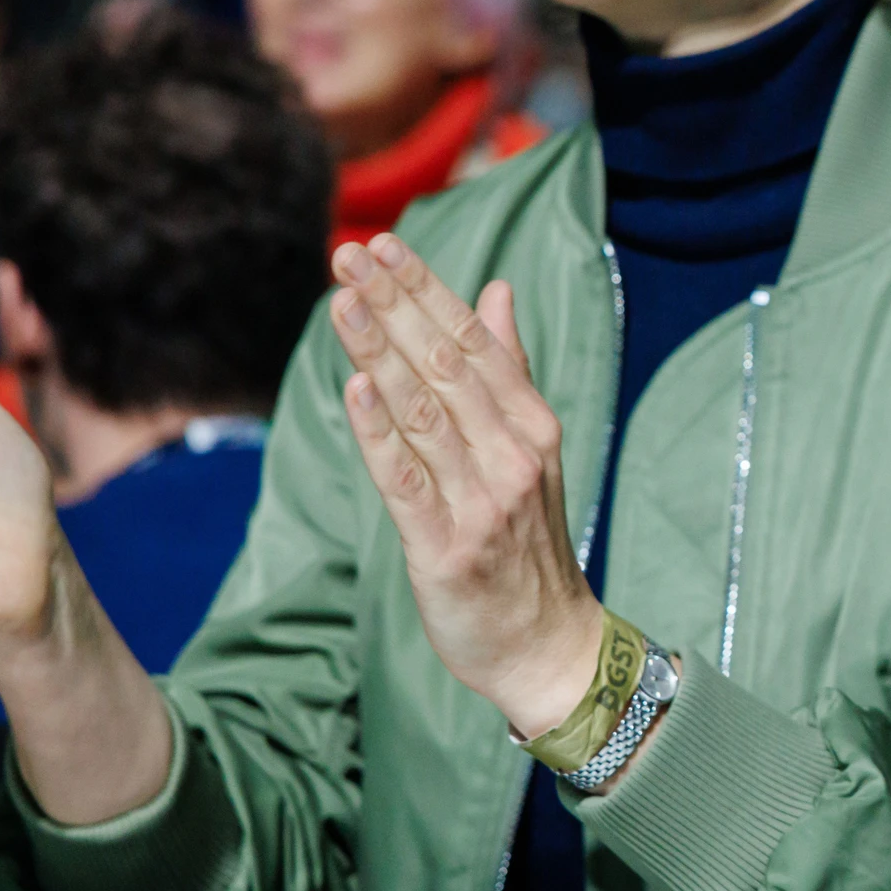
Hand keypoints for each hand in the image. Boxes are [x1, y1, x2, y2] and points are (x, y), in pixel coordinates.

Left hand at [331, 236, 602, 738]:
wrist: (548, 646)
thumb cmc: (528, 543)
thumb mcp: (530, 448)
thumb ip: (510, 367)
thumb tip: (495, 289)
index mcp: (532, 424)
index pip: (473, 340)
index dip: (425, 290)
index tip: (383, 245)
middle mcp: (512, 453)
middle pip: (445, 364)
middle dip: (394, 304)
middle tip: (349, 255)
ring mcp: (482, 499)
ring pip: (423, 410)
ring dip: (379, 351)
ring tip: (342, 301)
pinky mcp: (446, 547)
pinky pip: (408, 481)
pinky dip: (381, 433)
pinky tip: (356, 388)